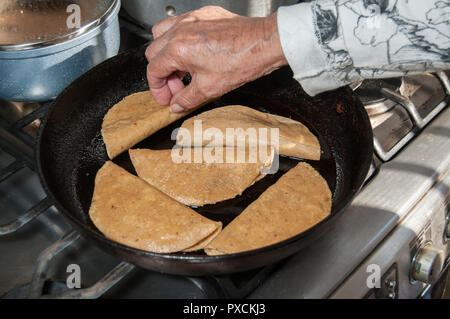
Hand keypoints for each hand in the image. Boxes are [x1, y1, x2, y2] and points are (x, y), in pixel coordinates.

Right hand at [145, 6, 287, 111]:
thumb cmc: (242, 61)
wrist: (264, 44)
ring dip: (166, 53)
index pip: (154, 69)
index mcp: (178, 47)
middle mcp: (181, 29)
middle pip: (154, 52)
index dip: (157, 89)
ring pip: (162, 33)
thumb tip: (176, 105)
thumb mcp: (209, 88)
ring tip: (182, 68)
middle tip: (176, 87)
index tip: (166, 98)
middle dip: (162, 73)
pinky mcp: (204, 14)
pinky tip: (193, 52)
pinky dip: (179, 39)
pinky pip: (180, 23)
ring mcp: (191, 19)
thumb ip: (187, 99)